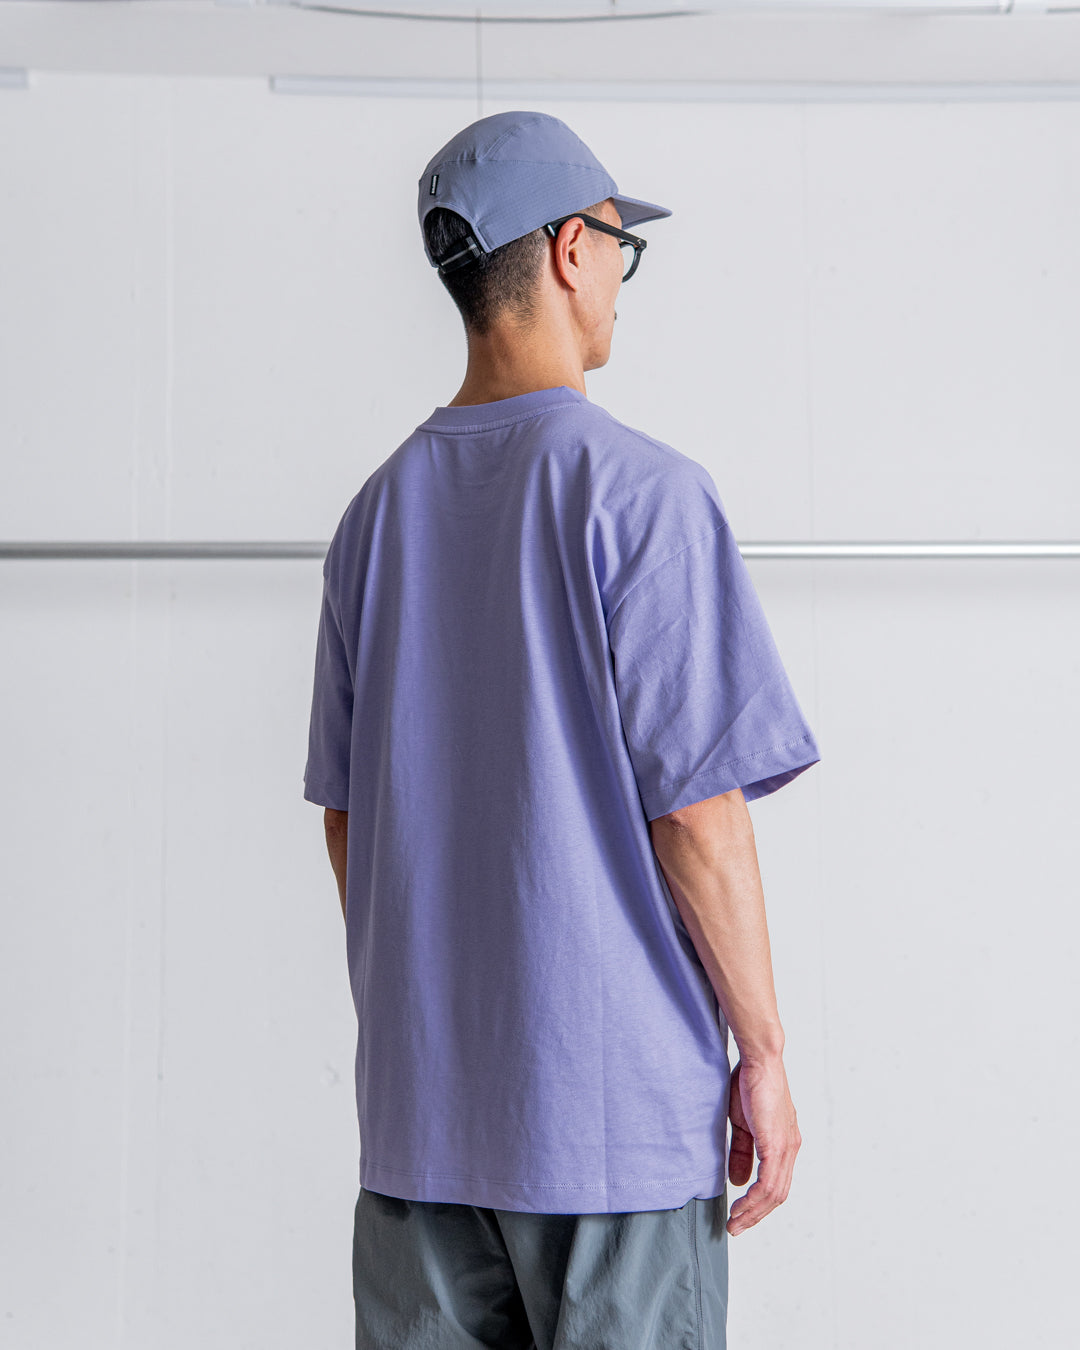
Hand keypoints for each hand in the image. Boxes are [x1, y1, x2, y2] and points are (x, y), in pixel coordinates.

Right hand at [726, 1056, 801, 1236]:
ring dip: (754, 1212)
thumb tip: (739, 1182)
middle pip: (778, 1195)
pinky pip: (769, 1182)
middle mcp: (790, 1149)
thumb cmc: (750, 1085)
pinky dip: (755, 1198)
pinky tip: (741, 1205)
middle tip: (735, 1228)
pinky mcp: (778, 1144)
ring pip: (775, 1193)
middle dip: (755, 1215)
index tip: (739, 1215)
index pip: (775, 1183)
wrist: (759, 1061)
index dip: (758, 1203)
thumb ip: (741, 1152)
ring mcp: (786, 1148)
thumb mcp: (743, 1124)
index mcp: (784, 1143)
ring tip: (734, 1223)